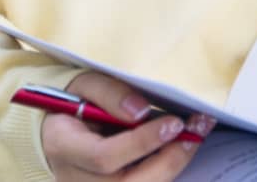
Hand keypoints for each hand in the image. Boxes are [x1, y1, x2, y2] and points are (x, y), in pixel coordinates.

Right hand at [43, 72, 213, 180]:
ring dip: (174, 164)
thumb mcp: (84, 84)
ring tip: (196, 136)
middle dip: (169, 159)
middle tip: (196, 131)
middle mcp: (77, 180)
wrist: (61, 131)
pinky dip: (167, 168)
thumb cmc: (75, 104)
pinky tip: (183, 146)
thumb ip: (109, 93)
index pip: (104, 157)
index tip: (174, 122)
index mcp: (64, 149)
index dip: (142, 142)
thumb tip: (141, 112)